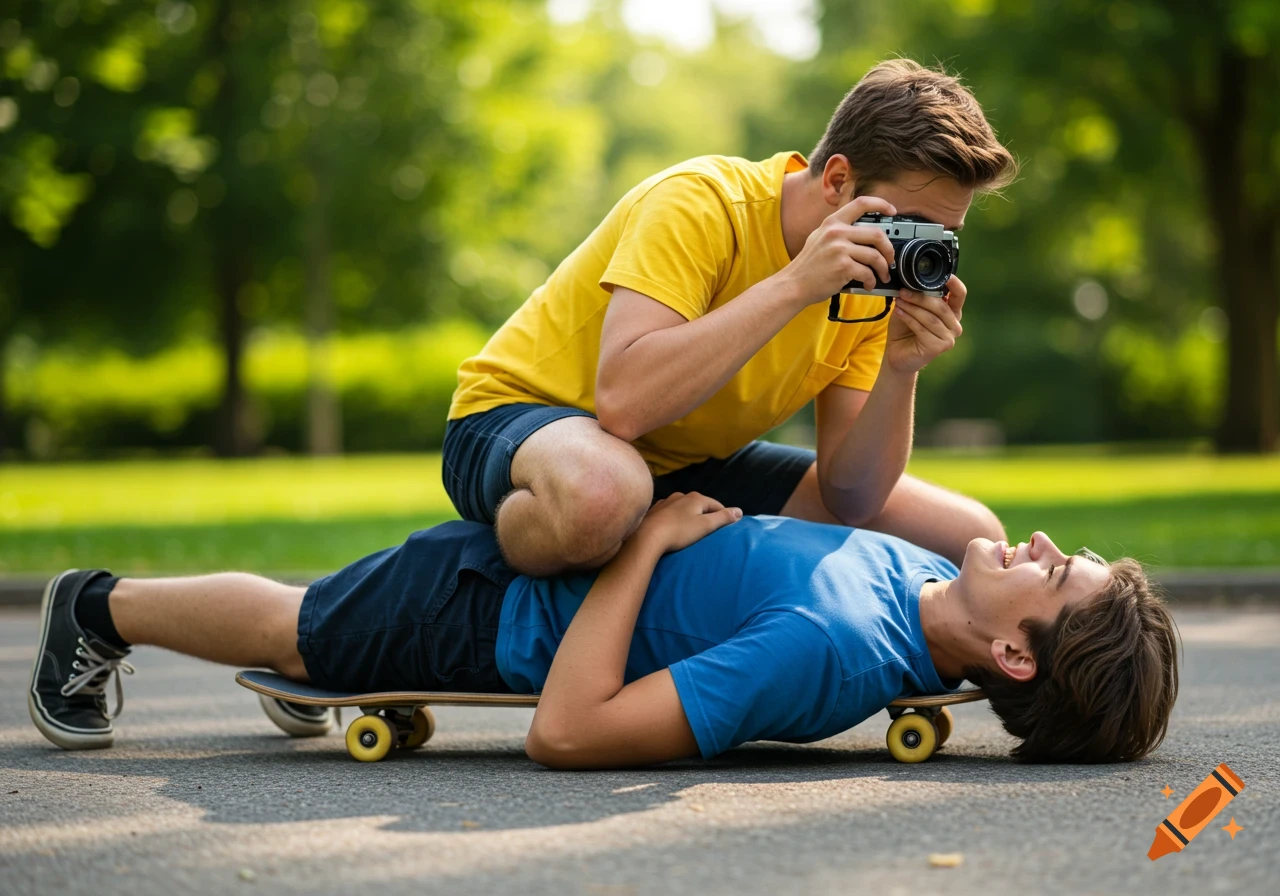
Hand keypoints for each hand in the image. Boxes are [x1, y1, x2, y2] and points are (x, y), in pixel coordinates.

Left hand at [635, 492, 741, 553]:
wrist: (646, 537)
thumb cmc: (679, 532)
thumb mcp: (706, 526)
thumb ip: (723, 518)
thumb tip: (739, 511)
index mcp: (696, 498)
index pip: (716, 505)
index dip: (724, 516)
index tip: (728, 527)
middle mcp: (681, 496)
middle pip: (700, 505)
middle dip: (706, 515)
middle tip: (710, 530)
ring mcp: (666, 502)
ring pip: (684, 508)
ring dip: (690, 516)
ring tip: (691, 529)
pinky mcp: (654, 511)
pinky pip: (670, 514)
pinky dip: (675, 519)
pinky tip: (674, 527)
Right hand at [777, 195, 897, 305]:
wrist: (793, 285)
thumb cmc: (808, 266)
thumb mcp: (819, 239)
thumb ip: (838, 232)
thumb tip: (863, 233)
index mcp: (832, 223)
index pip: (861, 203)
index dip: (881, 204)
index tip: (892, 211)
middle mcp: (836, 232)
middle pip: (877, 234)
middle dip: (889, 249)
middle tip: (890, 259)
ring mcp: (839, 249)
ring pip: (875, 256)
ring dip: (883, 269)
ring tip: (881, 276)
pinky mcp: (843, 267)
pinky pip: (867, 272)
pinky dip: (871, 281)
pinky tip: (867, 284)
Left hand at [885, 274, 966, 374]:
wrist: (897, 355)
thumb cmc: (905, 330)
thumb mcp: (912, 308)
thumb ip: (918, 296)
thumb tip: (912, 281)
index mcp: (952, 313)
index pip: (960, 295)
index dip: (954, 284)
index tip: (944, 275)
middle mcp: (954, 325)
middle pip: (941, 306)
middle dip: (920, 297)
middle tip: (903, 291)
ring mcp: (948, 338)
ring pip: (930, 318)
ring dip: (912, 307)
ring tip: (899, 301)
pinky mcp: (938, 347)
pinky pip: (922, 329)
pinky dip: (909, 318)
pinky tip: (899, 312)